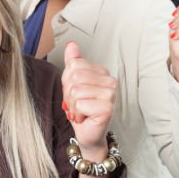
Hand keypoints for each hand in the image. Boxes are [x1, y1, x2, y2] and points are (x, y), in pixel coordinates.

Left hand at [61, 41, 116, 156]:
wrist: (87, 133)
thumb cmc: (81, 109)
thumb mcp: (72, 83)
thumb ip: (73, 63)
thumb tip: (71, 45)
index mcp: (102, 72)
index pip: (74, 65)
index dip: (67, 81)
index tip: (74, 94)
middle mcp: (110, 81)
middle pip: (74, 77)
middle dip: (68, 94)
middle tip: (76, 105)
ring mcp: (111, 94)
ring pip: (76, 91)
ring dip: (72, 105)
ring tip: (80, 112)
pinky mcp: (107, 108)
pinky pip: (80, 104)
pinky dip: (77, 114)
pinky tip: (85, 118)